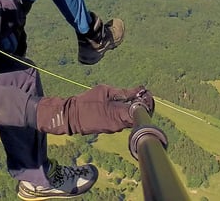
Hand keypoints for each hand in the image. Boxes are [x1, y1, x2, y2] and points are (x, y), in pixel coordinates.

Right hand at [36, 85, 153, 134]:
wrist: (71, 116)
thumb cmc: (87, 101)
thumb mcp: (105, 91)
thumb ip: (123, 92)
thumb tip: (140, 90)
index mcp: (119, 114)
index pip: (141, 112)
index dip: (147, 103)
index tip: (147, 94)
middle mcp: (119, 125)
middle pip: (137, 117)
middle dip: (141, 105)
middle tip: (140, 94)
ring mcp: (114, 129)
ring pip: (129, 119)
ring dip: (132, 109)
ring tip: (130, 97)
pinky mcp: (109, 129)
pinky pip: (121, 120)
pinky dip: (123, 112)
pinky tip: (120, 104)